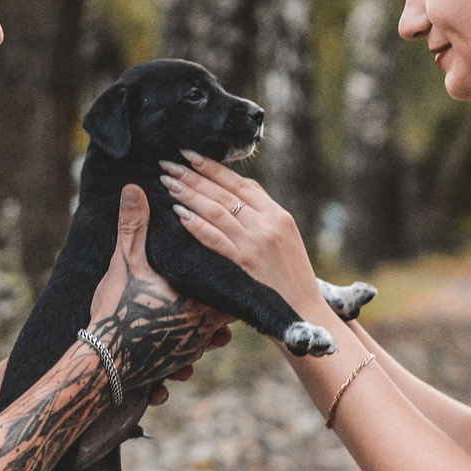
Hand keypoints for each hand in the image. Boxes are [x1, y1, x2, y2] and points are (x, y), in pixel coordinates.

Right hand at [89, 184, 230, 389]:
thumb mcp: (125, 263)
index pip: (231, 278)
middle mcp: (202, 326)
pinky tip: (190, 338)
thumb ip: (134, 226)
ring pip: (217, 334)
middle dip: (227, 293)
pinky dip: (196, 345)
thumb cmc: (117, 312)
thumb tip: (134, 188)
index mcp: (198, 298)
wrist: (103, 364)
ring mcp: (192, 348)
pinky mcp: (178, 363)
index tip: (232, 252)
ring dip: (214, 323)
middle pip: (230, 307)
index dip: (233, 265)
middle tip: (227, 277)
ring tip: (212, 309)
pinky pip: (197, 354)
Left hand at [161, 152, 322, 317]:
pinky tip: (179, 214)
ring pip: (216, 210)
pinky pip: (215, 239)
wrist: (303, 314)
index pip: (241, 184)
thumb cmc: (291, 281)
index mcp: (279, 216)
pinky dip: (196, 224)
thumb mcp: (285, 241)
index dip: (213, 168)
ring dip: (189, 194)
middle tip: (168, 164)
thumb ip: (263, 219)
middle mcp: (268, 224)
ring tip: (167, 182)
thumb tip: (234, 197)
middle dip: (193, 175)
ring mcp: (255, 244)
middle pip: (224, 192)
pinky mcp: (244, 264)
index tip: (190, 156)